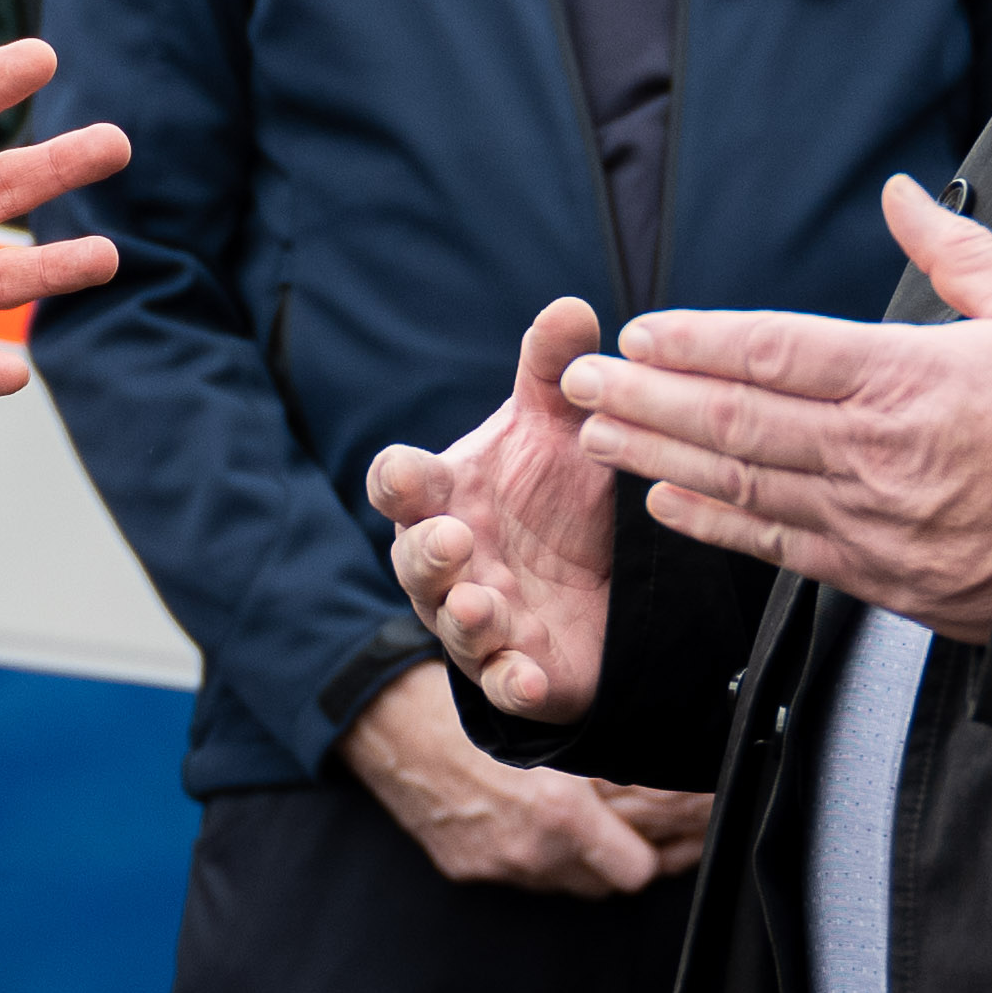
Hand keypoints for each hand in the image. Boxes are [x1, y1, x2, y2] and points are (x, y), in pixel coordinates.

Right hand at [339, 662, 707, 895]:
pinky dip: (535, 857)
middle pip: (604, 886)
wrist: (389, 721)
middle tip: (630, 828)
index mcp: (559, 817)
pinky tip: (530, 822)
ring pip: (565, 886)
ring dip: (578, 863)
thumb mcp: (551, 729)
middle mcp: (529, 853)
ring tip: (582, 825)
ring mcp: (495, 867)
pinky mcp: (465, 869)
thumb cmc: (473, 707)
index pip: (635, 872)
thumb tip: (662, 787)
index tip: (660, 833)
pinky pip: (521, 878)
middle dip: (620, 860)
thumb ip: (603, 768)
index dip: (653, 853)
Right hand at [370, 299, 621, 721]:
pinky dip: (511, 684)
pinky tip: (526, 679)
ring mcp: (480, 620)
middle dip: (427, 554)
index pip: (400, 485)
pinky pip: (504, 685)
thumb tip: (570, 307)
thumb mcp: (557, 429)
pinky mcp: (521, 671)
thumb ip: (554, 373)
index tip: (406, 475)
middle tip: (452, 539)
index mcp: (446, 497)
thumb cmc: (548, 498)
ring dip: (463, 617)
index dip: (398, 481)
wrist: (594, 581)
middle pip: (415, 561)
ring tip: (480, 605)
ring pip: (455, 626)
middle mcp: (450, 562)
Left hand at [572, 180, 991, 644]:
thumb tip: (901, 191)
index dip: (695, 341)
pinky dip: (713, 525)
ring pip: (740, 484)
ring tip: (598, 438)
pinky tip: (666, 505)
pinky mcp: (880, 578)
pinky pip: (775, 549)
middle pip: (732, 418)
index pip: (773, 350)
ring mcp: (872, 520)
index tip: (639, 332)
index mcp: (908, 377)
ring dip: (658, 459)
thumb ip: (955, 251)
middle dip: (644, 399)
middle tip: (580, 384)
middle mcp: (876, 451)